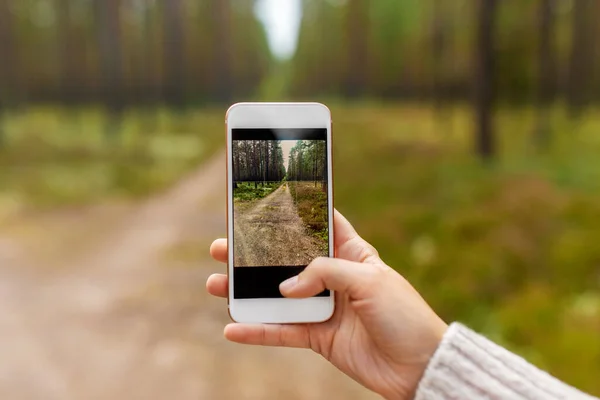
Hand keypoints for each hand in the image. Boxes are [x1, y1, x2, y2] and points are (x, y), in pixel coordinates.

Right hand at [207, 210, 446, 399]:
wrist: (418, 365)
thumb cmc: (404, 314)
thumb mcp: (369, 280)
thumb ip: (325, 274)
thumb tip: (286, 287)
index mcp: (351, 253)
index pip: (319, 224)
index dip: (293, 211)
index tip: (264, 199)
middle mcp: (332, 277)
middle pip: (285, 260)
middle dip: (253, 253)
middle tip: (223, 246)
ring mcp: (322, 307)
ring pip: (276, 296)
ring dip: (245, 292)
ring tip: (215, 284)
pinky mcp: (318, 337)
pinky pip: (281, 332)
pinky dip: (257, 331)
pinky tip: (233, 327)